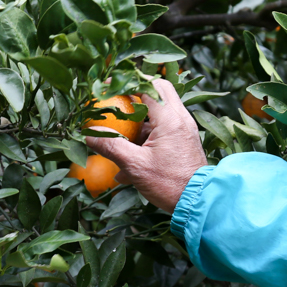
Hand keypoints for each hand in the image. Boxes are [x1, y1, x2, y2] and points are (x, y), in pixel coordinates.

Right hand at [85, 78, 207, 212]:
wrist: (199, 203)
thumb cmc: (169, 184)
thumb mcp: (134, 166)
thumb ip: (110, 146)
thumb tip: (88, 134)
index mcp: (170, 118)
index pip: (147, 86)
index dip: (124, 83)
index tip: (106, 87)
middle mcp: (181, 118)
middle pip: (157, 91)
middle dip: (134, 95)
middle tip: (115, 104)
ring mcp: (184, 128)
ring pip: (159, 111)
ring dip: (138, 121)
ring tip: (119, 140)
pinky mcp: (184, 140)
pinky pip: (163, 129)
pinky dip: (146, 137)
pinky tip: (129, 162)